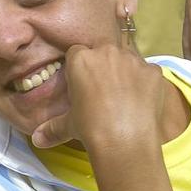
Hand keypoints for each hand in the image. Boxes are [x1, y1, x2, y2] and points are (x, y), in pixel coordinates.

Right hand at [29, 43, 166, 153]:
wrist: (125, 140)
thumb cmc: (90, 127)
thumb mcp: (67, 125)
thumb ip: (51, 127)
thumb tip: (37, 140)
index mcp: (80, 58)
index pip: (77, 52)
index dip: (80, 67)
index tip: (83, 82)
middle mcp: (107, 52)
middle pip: (104, 50)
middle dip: (104, 64)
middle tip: (104, 88)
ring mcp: (133, 60)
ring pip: (127, 58)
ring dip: (125, 70)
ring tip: (124, 94)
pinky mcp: (154, 71)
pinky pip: (148, 71)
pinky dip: (145, 82)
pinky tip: (142, 99)